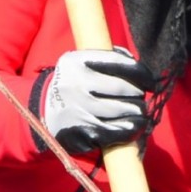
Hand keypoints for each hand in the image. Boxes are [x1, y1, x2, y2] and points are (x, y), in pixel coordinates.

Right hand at [32, 47, 149, 156]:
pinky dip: (130, 130)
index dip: (142, 74)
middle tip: (138, 99)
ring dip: (137, 113)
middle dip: (138, 96)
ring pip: (123, 110)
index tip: (150, 82)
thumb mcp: (81, 65)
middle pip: (124, 89)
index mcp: (77, 61)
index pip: (120, 63)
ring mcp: (79, 108)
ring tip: (139, 113)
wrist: (41, 113)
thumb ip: (108, 60)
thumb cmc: (72, 86)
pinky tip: (134, 127)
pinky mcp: (82, 131)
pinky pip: (116, 131)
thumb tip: (138, 69)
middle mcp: (76, 83)